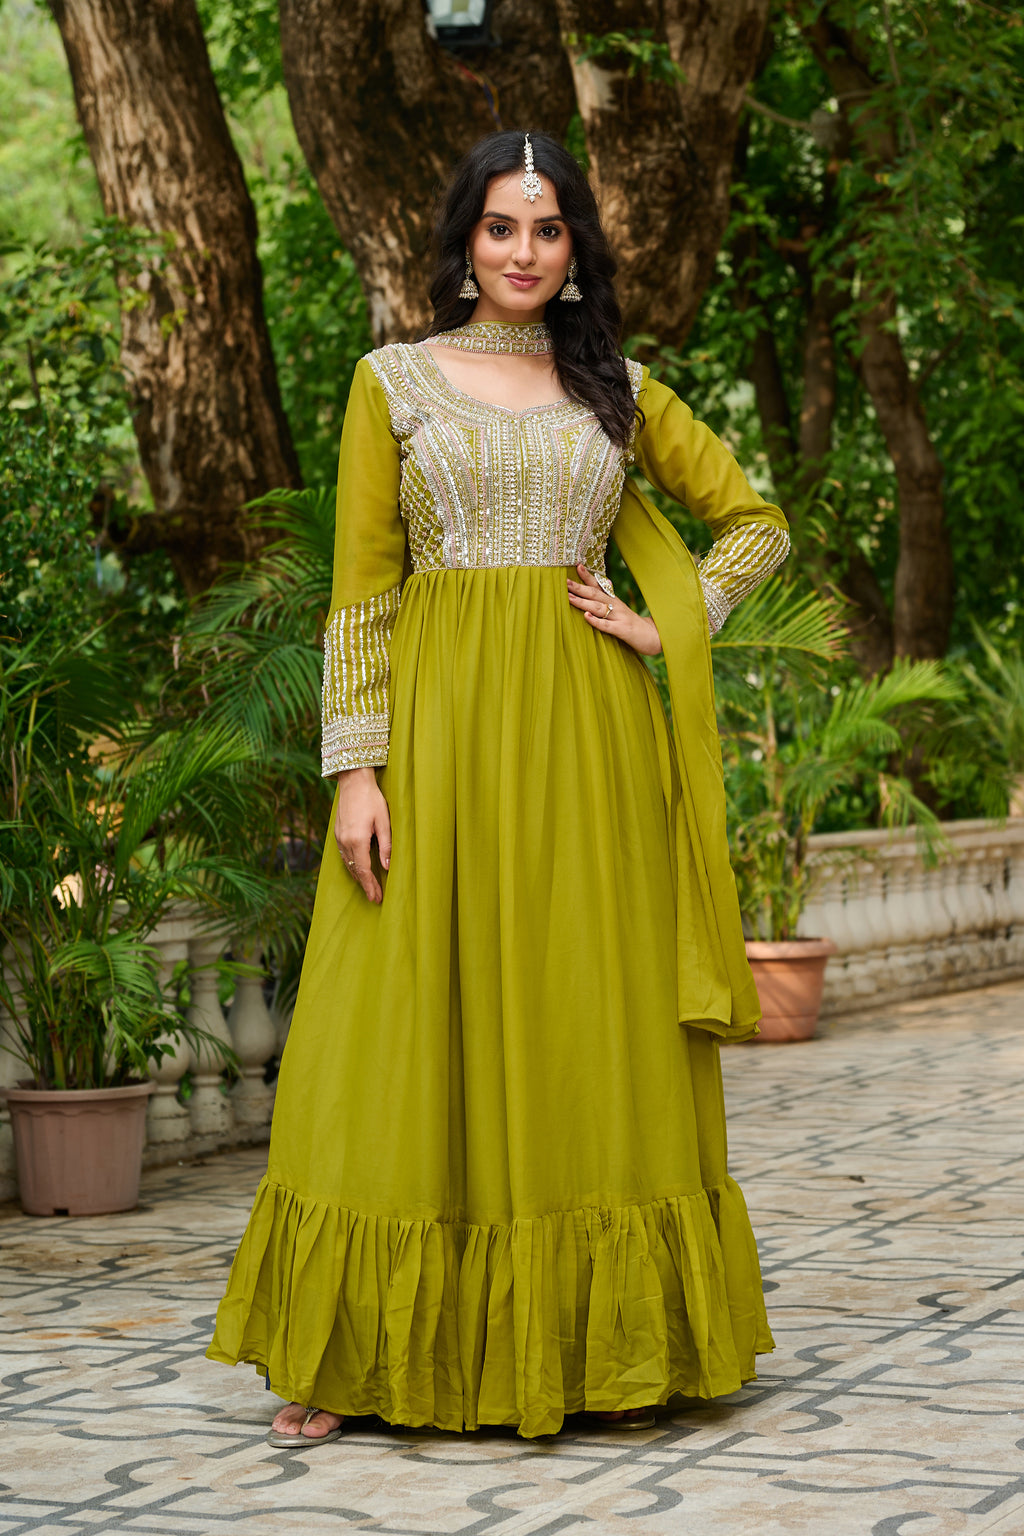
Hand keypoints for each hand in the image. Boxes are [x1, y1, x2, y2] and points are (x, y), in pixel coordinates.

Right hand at [334, 766, 390, 903]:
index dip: (370, 885)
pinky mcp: (337, 833)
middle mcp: (344, 841)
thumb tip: (387, 866)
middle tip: (375, 898)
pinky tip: (357, 869)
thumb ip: (386, 845)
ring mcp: (339, 837)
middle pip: (354, 870)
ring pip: (347, 864)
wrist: (353, 781)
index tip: (376, 898)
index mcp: (357, 840)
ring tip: (368, 887)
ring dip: (358, 877)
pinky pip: (343, 855)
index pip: (364, 870)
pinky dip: (351, 866)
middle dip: (365, 885)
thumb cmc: (372, 799)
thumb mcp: (384, 821)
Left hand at [567, 564, 660, 656]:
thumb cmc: (634, 625)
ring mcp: (619, 618)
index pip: (599, 586)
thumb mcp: (621, 610)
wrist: (655, 637)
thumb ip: (610, 601)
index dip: (588, 576)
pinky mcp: (622, 630)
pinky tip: (586, 617)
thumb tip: (600, 588)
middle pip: (595, 594)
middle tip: (564, 581)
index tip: (577, 565)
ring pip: (598, 608)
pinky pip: (607, 625)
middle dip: (579, 587)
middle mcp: (616, 606)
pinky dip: (596, 621)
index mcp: (614, 601)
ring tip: (569, 597)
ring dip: (582, 602)